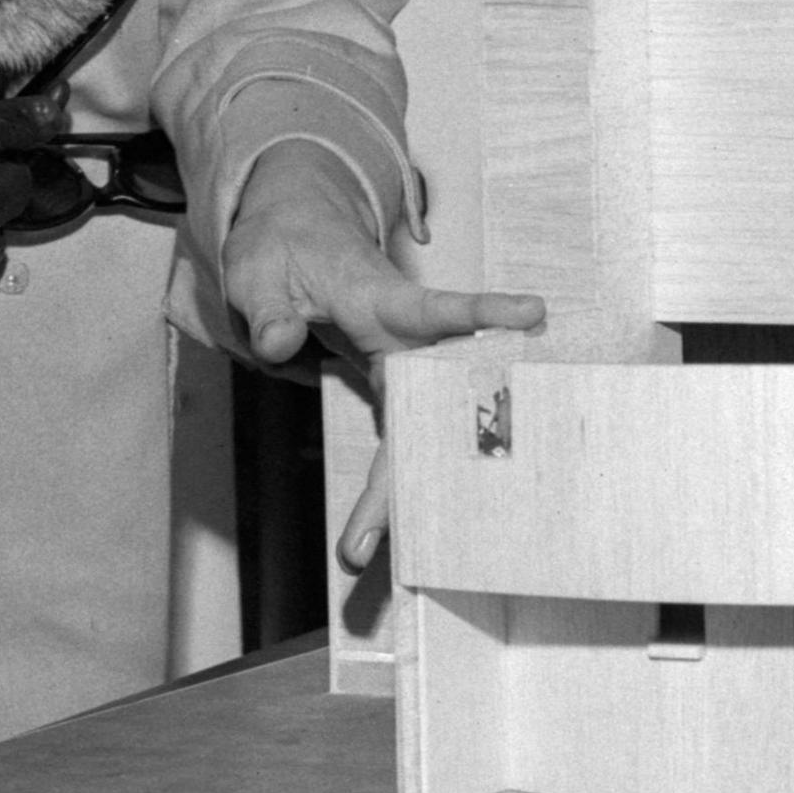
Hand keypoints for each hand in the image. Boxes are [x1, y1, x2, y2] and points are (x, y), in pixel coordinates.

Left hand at [221, 142, 543, 567]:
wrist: (292, 242)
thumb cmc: (284, 247)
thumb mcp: (259, 270)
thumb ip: (269, 309)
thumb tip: (278, 345)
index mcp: (380, 297)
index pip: (438, 305)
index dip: (484, 312)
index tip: (534, 311)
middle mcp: (404, 338)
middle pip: (430, 404)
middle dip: (414, 468)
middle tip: (378, 529)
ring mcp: (400, 367)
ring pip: (414, 436)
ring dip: (393, 493)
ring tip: (358, 550)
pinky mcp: (389, 389)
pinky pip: (395, 442)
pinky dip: (382, 487)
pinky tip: (369, 534)